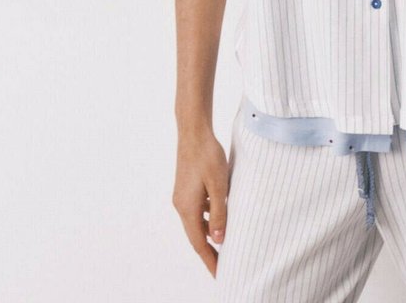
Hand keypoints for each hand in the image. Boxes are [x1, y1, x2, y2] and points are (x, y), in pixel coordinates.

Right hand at [172, 126, 229, 276]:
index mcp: (188, 208)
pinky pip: (197, 210)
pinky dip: (207, 218)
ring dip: (209, 234)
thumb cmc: (207, 155)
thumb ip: (219, 213)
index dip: (209, 260)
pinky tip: (219, 214)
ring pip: (196, 222)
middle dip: (209, 252)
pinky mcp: (185, 188)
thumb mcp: (219, 185)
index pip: (199, 243)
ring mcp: (182, 196)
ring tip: (224, 244)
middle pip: (196, 235)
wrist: (193, 132)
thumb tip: (219, 240)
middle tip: (222, 266)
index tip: (219, 274)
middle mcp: (181, 205)